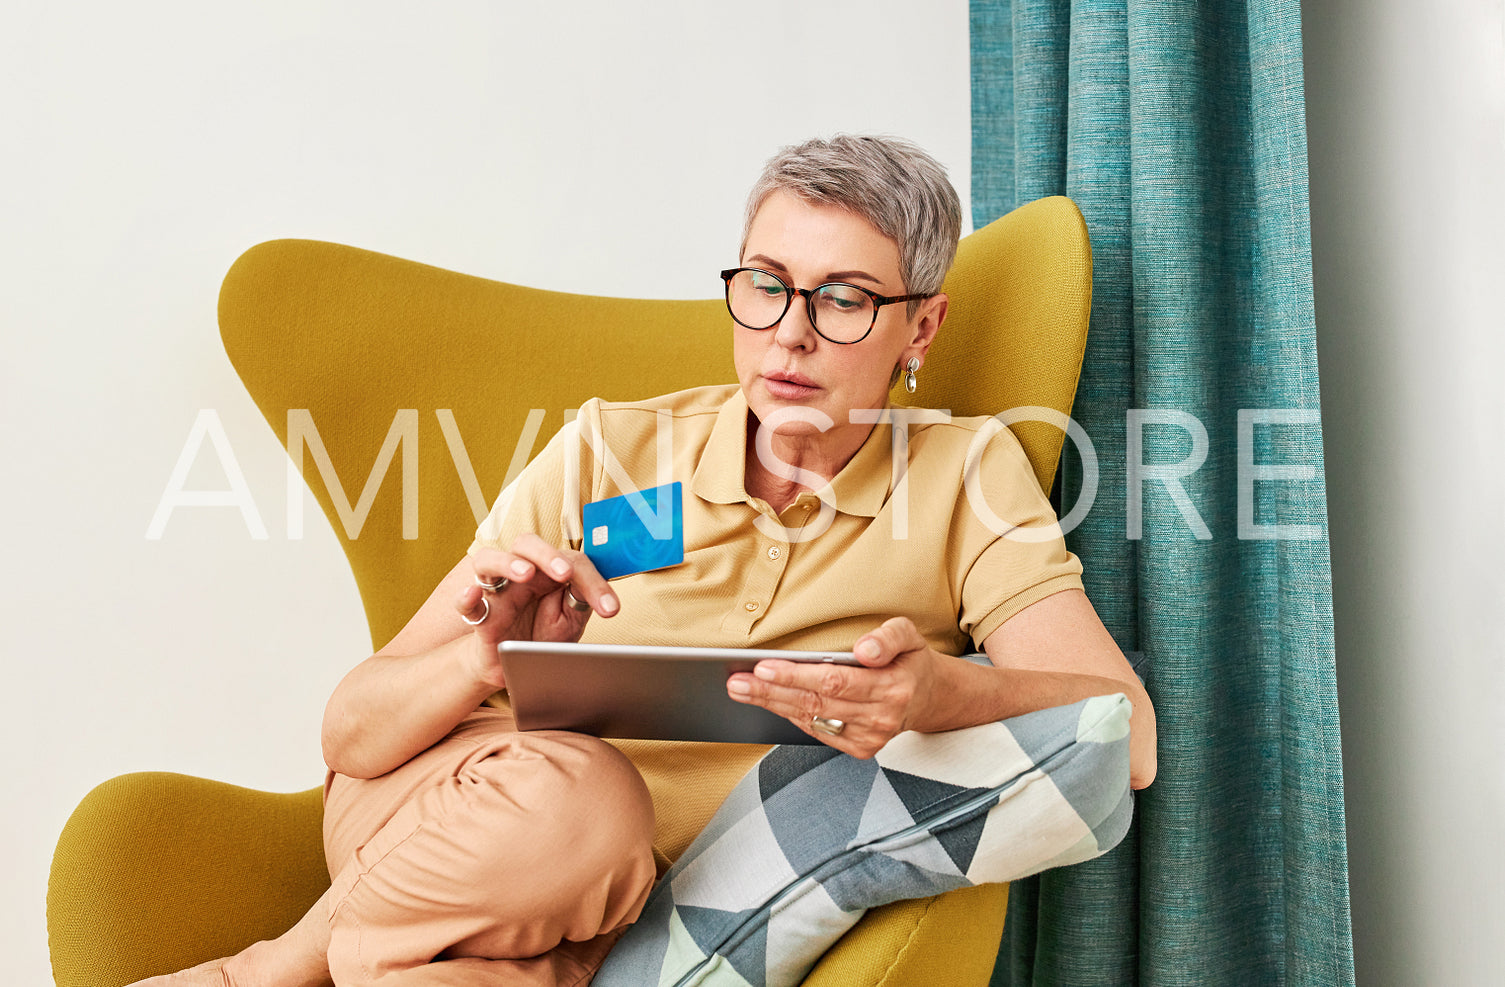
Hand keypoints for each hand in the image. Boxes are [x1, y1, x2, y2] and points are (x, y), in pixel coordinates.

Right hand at [455, 533, 617, 686]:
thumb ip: (581, 603)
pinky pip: (465, 601)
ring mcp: (496, 592)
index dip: (593, 582)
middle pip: (526, 544)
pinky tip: (473, 595)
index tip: (610, 608)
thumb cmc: (543, 636)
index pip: (570, 562)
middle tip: (565, 574)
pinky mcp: (480, 616)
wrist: (516, 669)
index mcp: (548, 572)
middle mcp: (520, 574)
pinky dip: (466, 596)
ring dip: (508, 562)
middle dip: (547, 555)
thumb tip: (595, 593)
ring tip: (526, 573)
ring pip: (489, 560)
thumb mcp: (571, 621)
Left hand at [726, 617, 943, 757]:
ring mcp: (870, 738)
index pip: (835, 682)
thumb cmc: (910, 661)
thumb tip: (863, 649)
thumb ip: (889, 637)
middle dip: (771, 692)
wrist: (929, 698)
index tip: (763, 667)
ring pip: (811, 719)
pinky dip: (790, 715)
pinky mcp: (860, 749)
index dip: (796, 676)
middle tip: (736, 681)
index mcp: (893, 688)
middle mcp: (881, 718)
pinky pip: (817, 730)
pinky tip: (768, 701)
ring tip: (740, 689)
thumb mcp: (909, 636)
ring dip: (772, 704)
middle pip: (816, 703)